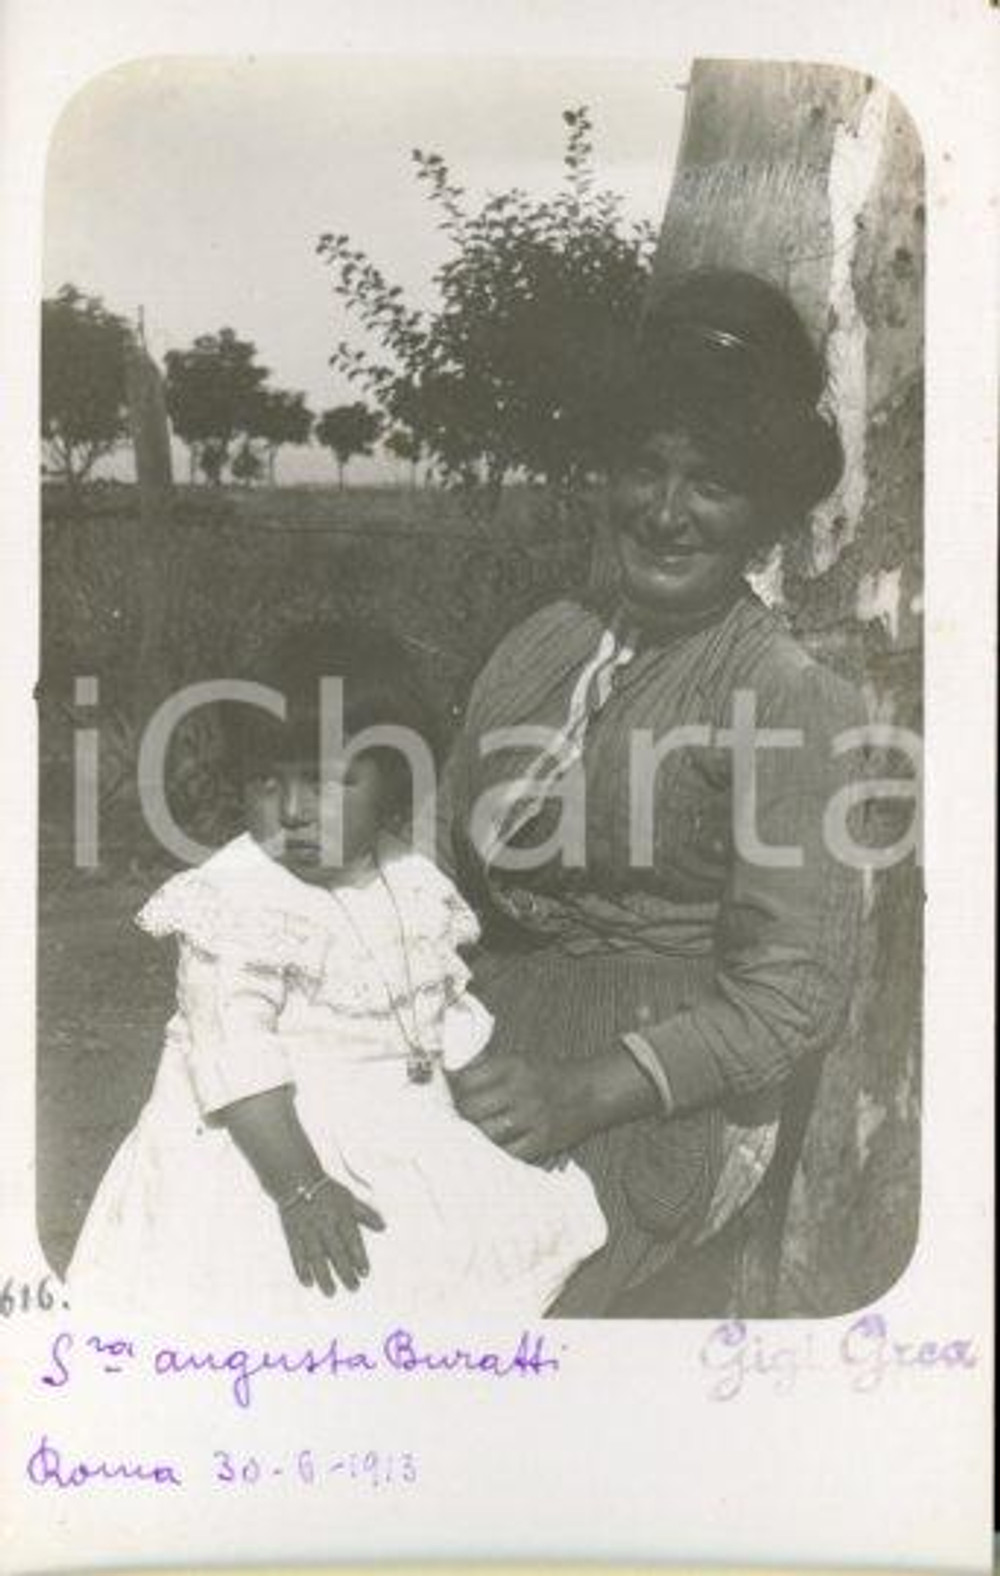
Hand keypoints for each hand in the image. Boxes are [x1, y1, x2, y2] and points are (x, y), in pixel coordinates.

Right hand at [278, 1179, 384, 1296]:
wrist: (295, 1179)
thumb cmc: (326, 1191)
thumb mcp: (348, 1198)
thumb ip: (365, 1214)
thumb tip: (383, 1227)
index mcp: (340, 1214)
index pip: (352, 1238)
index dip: (359, 1256)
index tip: (365, 1272)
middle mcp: (325, 1223)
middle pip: (336, 1251)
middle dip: (345, 1270)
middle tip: (354, 1288)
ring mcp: (307, 1229)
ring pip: (316, 1256)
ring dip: (324, 1275)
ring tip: (331, 1292)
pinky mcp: (292, 1233)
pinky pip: (297, 1253)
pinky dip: (301, 1268)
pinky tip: (307, 1283)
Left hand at [448, 1052, 593, 1163]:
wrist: (592, 1092)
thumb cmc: (548, 1077)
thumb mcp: (520, 1062)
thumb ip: (487, 1067)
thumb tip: (450, 1071)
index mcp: (513, 1066)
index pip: (466, 1080)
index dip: (453, 1089)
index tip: (448, 1094)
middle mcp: (522, 1089)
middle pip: (472, 1109)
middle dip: (460, 1116)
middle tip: (458, 1119)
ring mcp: (533, 1117)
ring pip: (487, 1133)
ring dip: (475, 1136)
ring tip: (473, 1135)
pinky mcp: (544, 1140)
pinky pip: (509, 1153)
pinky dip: (498, 1152)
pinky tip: (494, 1148)